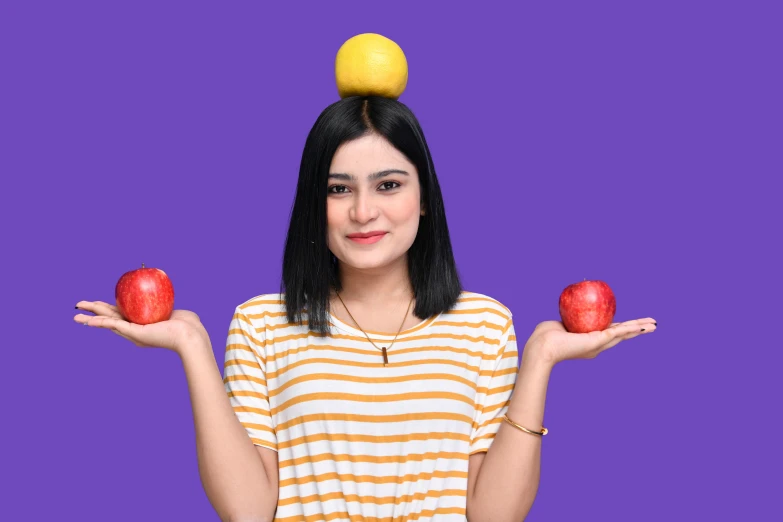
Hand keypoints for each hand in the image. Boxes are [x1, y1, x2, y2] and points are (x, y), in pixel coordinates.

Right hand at [74, 300, 208, 353]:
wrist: (190, 335)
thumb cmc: (187, 323)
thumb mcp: (174, 311)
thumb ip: (167, 305)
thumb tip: (166, 296)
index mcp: (141, 324)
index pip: (121, 313)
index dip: (107, 308)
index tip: (97, 303)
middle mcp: (134, 330)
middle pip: (109, 317)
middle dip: (93, 311)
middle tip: (77, 307)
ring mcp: (133, 332)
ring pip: (107, 322)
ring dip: (91, 318)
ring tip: (75, 316)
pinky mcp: (135, 333)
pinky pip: (115, 326)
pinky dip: (101, 323)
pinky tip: (90, 321)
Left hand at [524, 318, 656, 365]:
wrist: (543, 346)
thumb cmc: (546, 335)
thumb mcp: (560, 324)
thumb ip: (567, 320)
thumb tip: (567, 312)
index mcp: (589, 341)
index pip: (609, 332)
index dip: (622, 328)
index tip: (632, 324)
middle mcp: (596, 345)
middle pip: (622, 335)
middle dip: (638, 330)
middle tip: (653, 325)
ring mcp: (598, 344)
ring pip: (624, 334)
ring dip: (640, 329)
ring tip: (654, 325)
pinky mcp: (597, 341)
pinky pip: (618, 332)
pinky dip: (631, 329)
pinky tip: (642, 327)